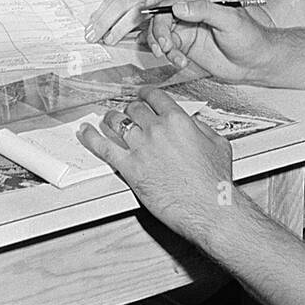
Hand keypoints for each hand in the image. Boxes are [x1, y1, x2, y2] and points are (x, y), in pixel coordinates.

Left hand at [77, 91, 237, 247]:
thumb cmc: (216, 182)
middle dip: (130, 109)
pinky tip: (86, 132)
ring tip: (109, 120)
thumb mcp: (218, 144)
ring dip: (111, 119)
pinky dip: (91, 137)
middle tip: (129, 113)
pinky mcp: (130, 167)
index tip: (142, 96)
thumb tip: (191, 121)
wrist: (210, 209)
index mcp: (178, 121)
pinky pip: (104, 147)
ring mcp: (141, 147)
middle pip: (133, 108)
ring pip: (117, 122)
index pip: (154, 97)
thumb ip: (201, 127)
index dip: (145, 95)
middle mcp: (157, 129)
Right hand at [141, 0, 276, 83]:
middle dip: (158, 27)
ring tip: (170, 53)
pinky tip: (180, 61)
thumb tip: (178, 7)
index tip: (149, 2)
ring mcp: (185, 27)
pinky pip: (167, 47)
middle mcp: (189, 8)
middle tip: (164, 43)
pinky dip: (169, 55)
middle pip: (160, 10)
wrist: (256, 63)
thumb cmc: (250, 36)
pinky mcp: (184, 44)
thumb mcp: (230, 20)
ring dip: (159, 42)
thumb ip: (204, 10)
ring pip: (159, 29)